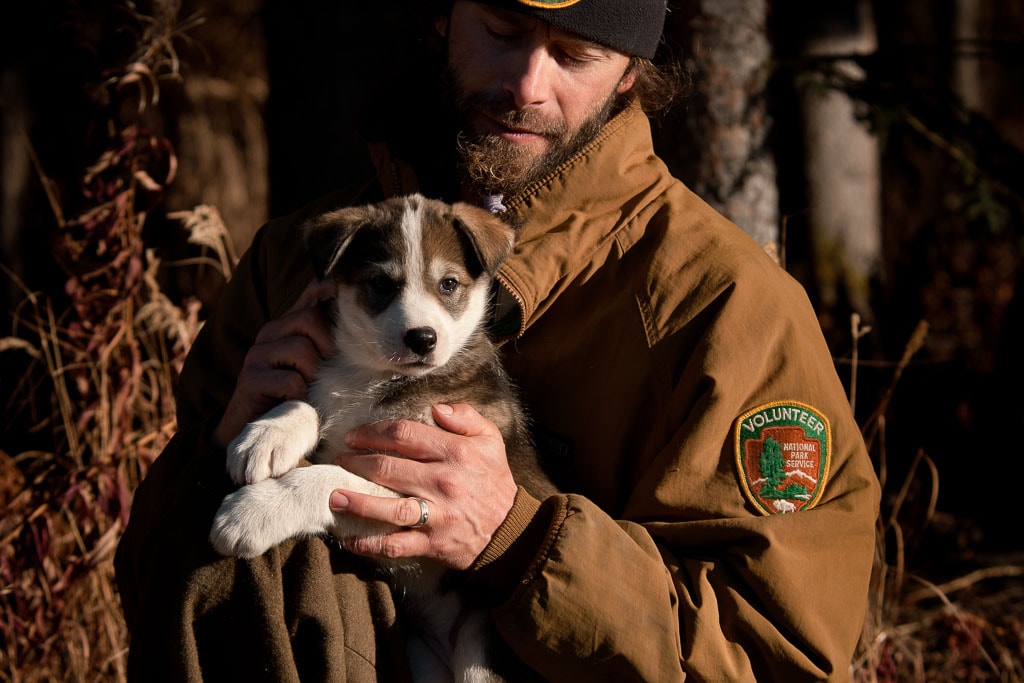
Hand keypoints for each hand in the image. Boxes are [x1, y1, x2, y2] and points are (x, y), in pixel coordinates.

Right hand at [213, 279, 335, 448]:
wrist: (257, 432)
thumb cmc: (295, 395)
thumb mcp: (316, 363)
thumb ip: (328, 337)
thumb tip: (345, 301)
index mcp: (287, 324)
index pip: (312, 293)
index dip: (330, 294)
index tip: (345, 304)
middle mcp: (269, 333)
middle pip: (310, 319)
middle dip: (328, 346)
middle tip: (327, 370)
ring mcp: (257, 355)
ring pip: (302, 350)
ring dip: (314, 376)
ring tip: (309, 391)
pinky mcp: (250, 380)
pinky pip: (292, 381)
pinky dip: (301, 396)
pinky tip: (295, 404)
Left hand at [329, 403, 518, 569]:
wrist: (512, 531)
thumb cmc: (494, 482)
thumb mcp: (491, 440)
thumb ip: (465, 417)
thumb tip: (436, 408)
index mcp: (455, 452)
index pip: (404, 435)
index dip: (372, 432)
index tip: (353, 436)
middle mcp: (443, 481)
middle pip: (387, 468)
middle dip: (356, 463)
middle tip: (339, 461)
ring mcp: (436, 515)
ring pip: (387, 508)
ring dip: (356, 501)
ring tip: (333, 495)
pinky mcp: (432, 543)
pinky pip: (394, 544)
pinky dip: (368, 543)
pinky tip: (347, 538)